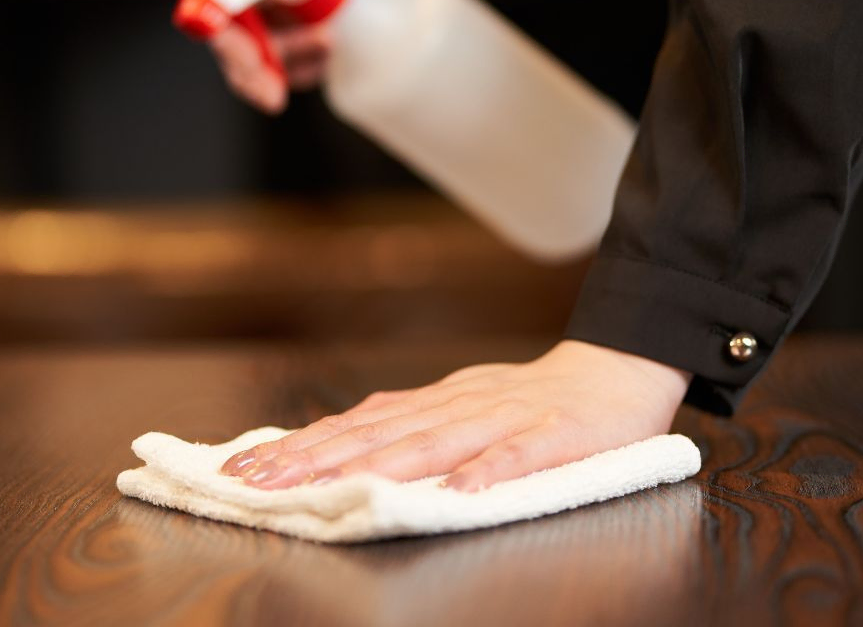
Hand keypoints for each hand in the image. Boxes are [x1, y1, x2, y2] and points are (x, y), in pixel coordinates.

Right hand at [209, 0, 472, 113]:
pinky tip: (331, 56)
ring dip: (283, 65)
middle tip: (272, 95)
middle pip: (233, 28)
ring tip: (329, 46)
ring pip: (262, 49)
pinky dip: (304, 68)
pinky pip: (293, 56)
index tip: (244, 57)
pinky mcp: (311, 19)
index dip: (218, 26)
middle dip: (248, 66)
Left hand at [220, 340, 691, 491]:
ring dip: (378, 466)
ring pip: (434, 441)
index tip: (248, 468)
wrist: (614, 370)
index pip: (358, 423)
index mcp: (435, 401)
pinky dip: (488, 470)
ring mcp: (506, 417)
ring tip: (330, 490)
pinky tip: (460, 492)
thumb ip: (408, 421)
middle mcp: (459, 404)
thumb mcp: (461, 403)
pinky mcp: (555, 434)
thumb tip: (339, 438)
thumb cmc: (532, 398)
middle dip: (315, 459)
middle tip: (260, 482)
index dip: (302, 446)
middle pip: (379, 433)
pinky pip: (520, 455)